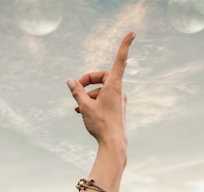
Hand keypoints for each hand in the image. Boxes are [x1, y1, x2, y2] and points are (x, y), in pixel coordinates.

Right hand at [66, 32, 133, 146]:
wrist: (114, 145)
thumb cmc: (101, 125)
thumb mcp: (85, 106)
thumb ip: (77, 92)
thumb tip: (70, 81)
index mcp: (114, 86)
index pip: (120, 60)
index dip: (125, 45)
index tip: (132, 33)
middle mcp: (119, 91)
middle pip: (103, 77)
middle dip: (88, 81)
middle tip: (76, 88)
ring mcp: (119, 101)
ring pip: (101, 90)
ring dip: (88, 95)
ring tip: (77, 106)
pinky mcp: (117, 109)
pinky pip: (104, 100)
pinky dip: (93, 101)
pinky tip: (81, 111)